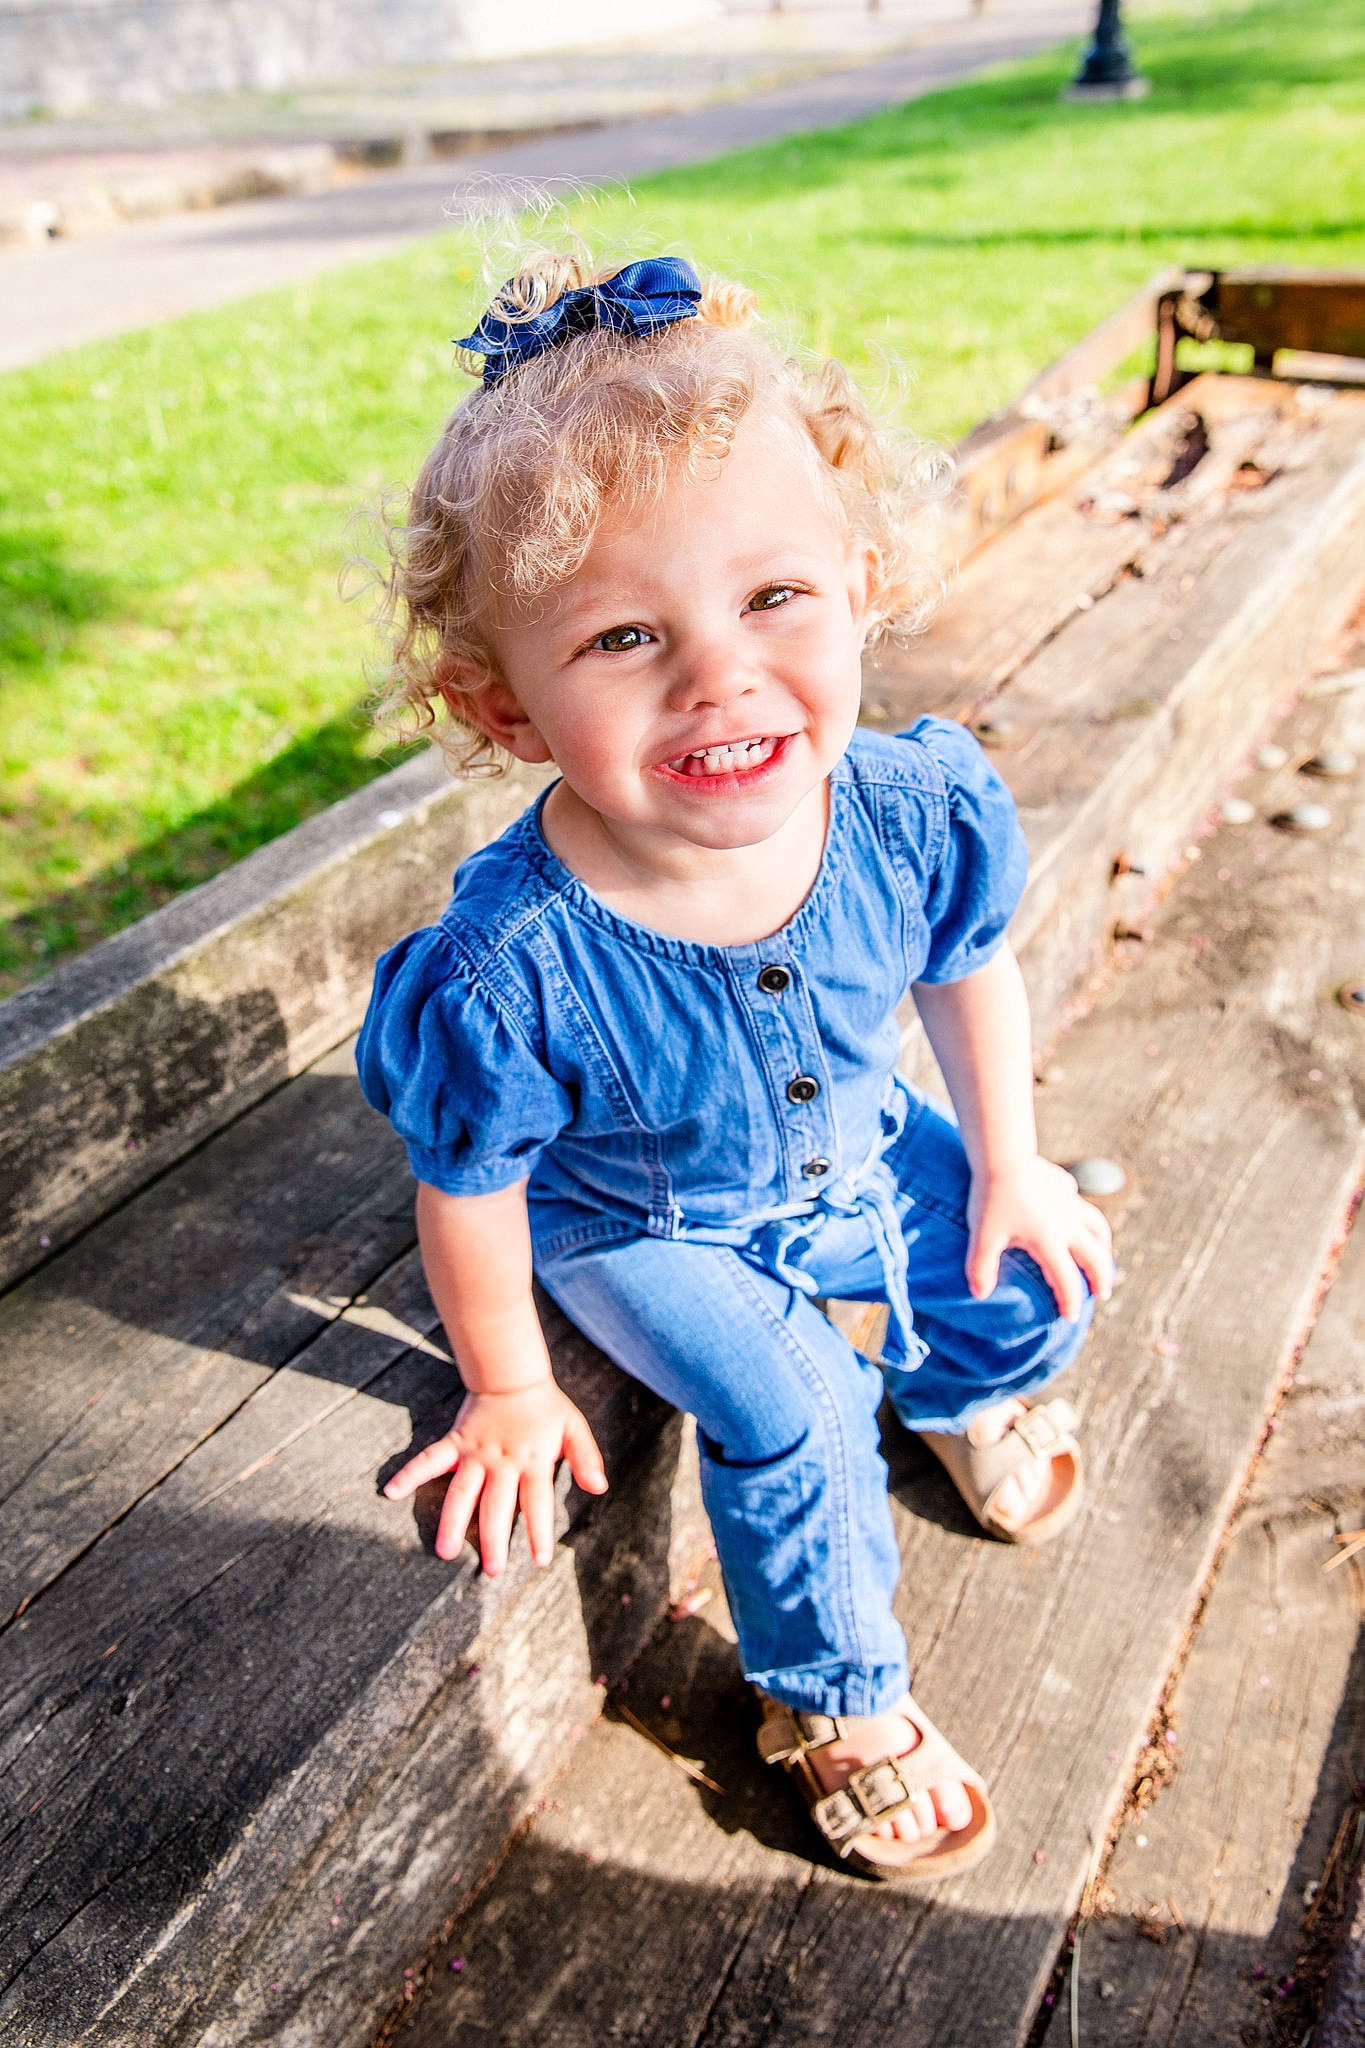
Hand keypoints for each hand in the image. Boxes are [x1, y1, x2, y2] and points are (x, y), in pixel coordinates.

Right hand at [384, 1381, 607, 1575]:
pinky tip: (391, 1491)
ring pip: (461, 1492)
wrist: (512, 1375)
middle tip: (492, 1570)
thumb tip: (600, 1488)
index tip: (540, 1561)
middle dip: (494, 1539)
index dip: (539, 1532)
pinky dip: (409, 1473)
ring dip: (452, 1521)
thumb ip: (587, 1458)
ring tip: (443, 1551)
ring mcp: (475, 1453)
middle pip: (496, 1506)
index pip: (537, 1503)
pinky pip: (429, 1459)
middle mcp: (502, 1462)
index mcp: (532, 1461)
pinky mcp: (455, 1442)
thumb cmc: (546, 1408)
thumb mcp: (574, 1429)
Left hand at [966, 1155, 1112, 1319]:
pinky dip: (1086, 1219)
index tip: (1070, 1316)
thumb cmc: (991, 1197)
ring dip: (1103, 1248)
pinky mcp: (1064, 1185)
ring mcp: (1070, 1203)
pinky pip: (1082, 1205)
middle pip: (1096, 1257)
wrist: (1002, 1154)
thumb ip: (981, 1267)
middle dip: (1101, 1278)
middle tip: (1100, 1293)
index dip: (1070, 1302)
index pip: (1067, 1280)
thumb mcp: (983, 1236)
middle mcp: (1068, 1224)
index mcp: (1050, 1241)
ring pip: (1099, 1228)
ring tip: (1102, 1259)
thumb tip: (979, 1295)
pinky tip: (1080, 1221)